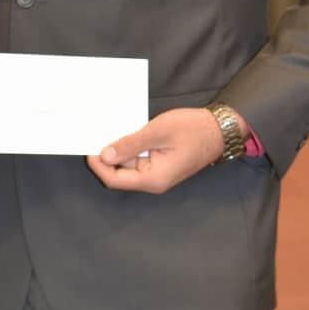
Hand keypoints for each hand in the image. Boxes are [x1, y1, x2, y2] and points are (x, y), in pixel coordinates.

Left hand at [86, 106, 232, 193]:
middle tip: (95, 134)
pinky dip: (129, 146)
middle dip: (106, 155)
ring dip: (117, 148)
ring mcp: (157, 172)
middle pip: (119, 173)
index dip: (99, 165)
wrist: (219, 129)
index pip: (115, 179)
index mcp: (153, 179)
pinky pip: (138, 157)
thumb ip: (130, 144)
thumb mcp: (157, 132)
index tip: (89, 147)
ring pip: (128, 164)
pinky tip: (124, 130)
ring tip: (108, 129)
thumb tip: (105, 155)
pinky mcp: (159, 163)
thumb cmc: (192, 130)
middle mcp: (153, 180)